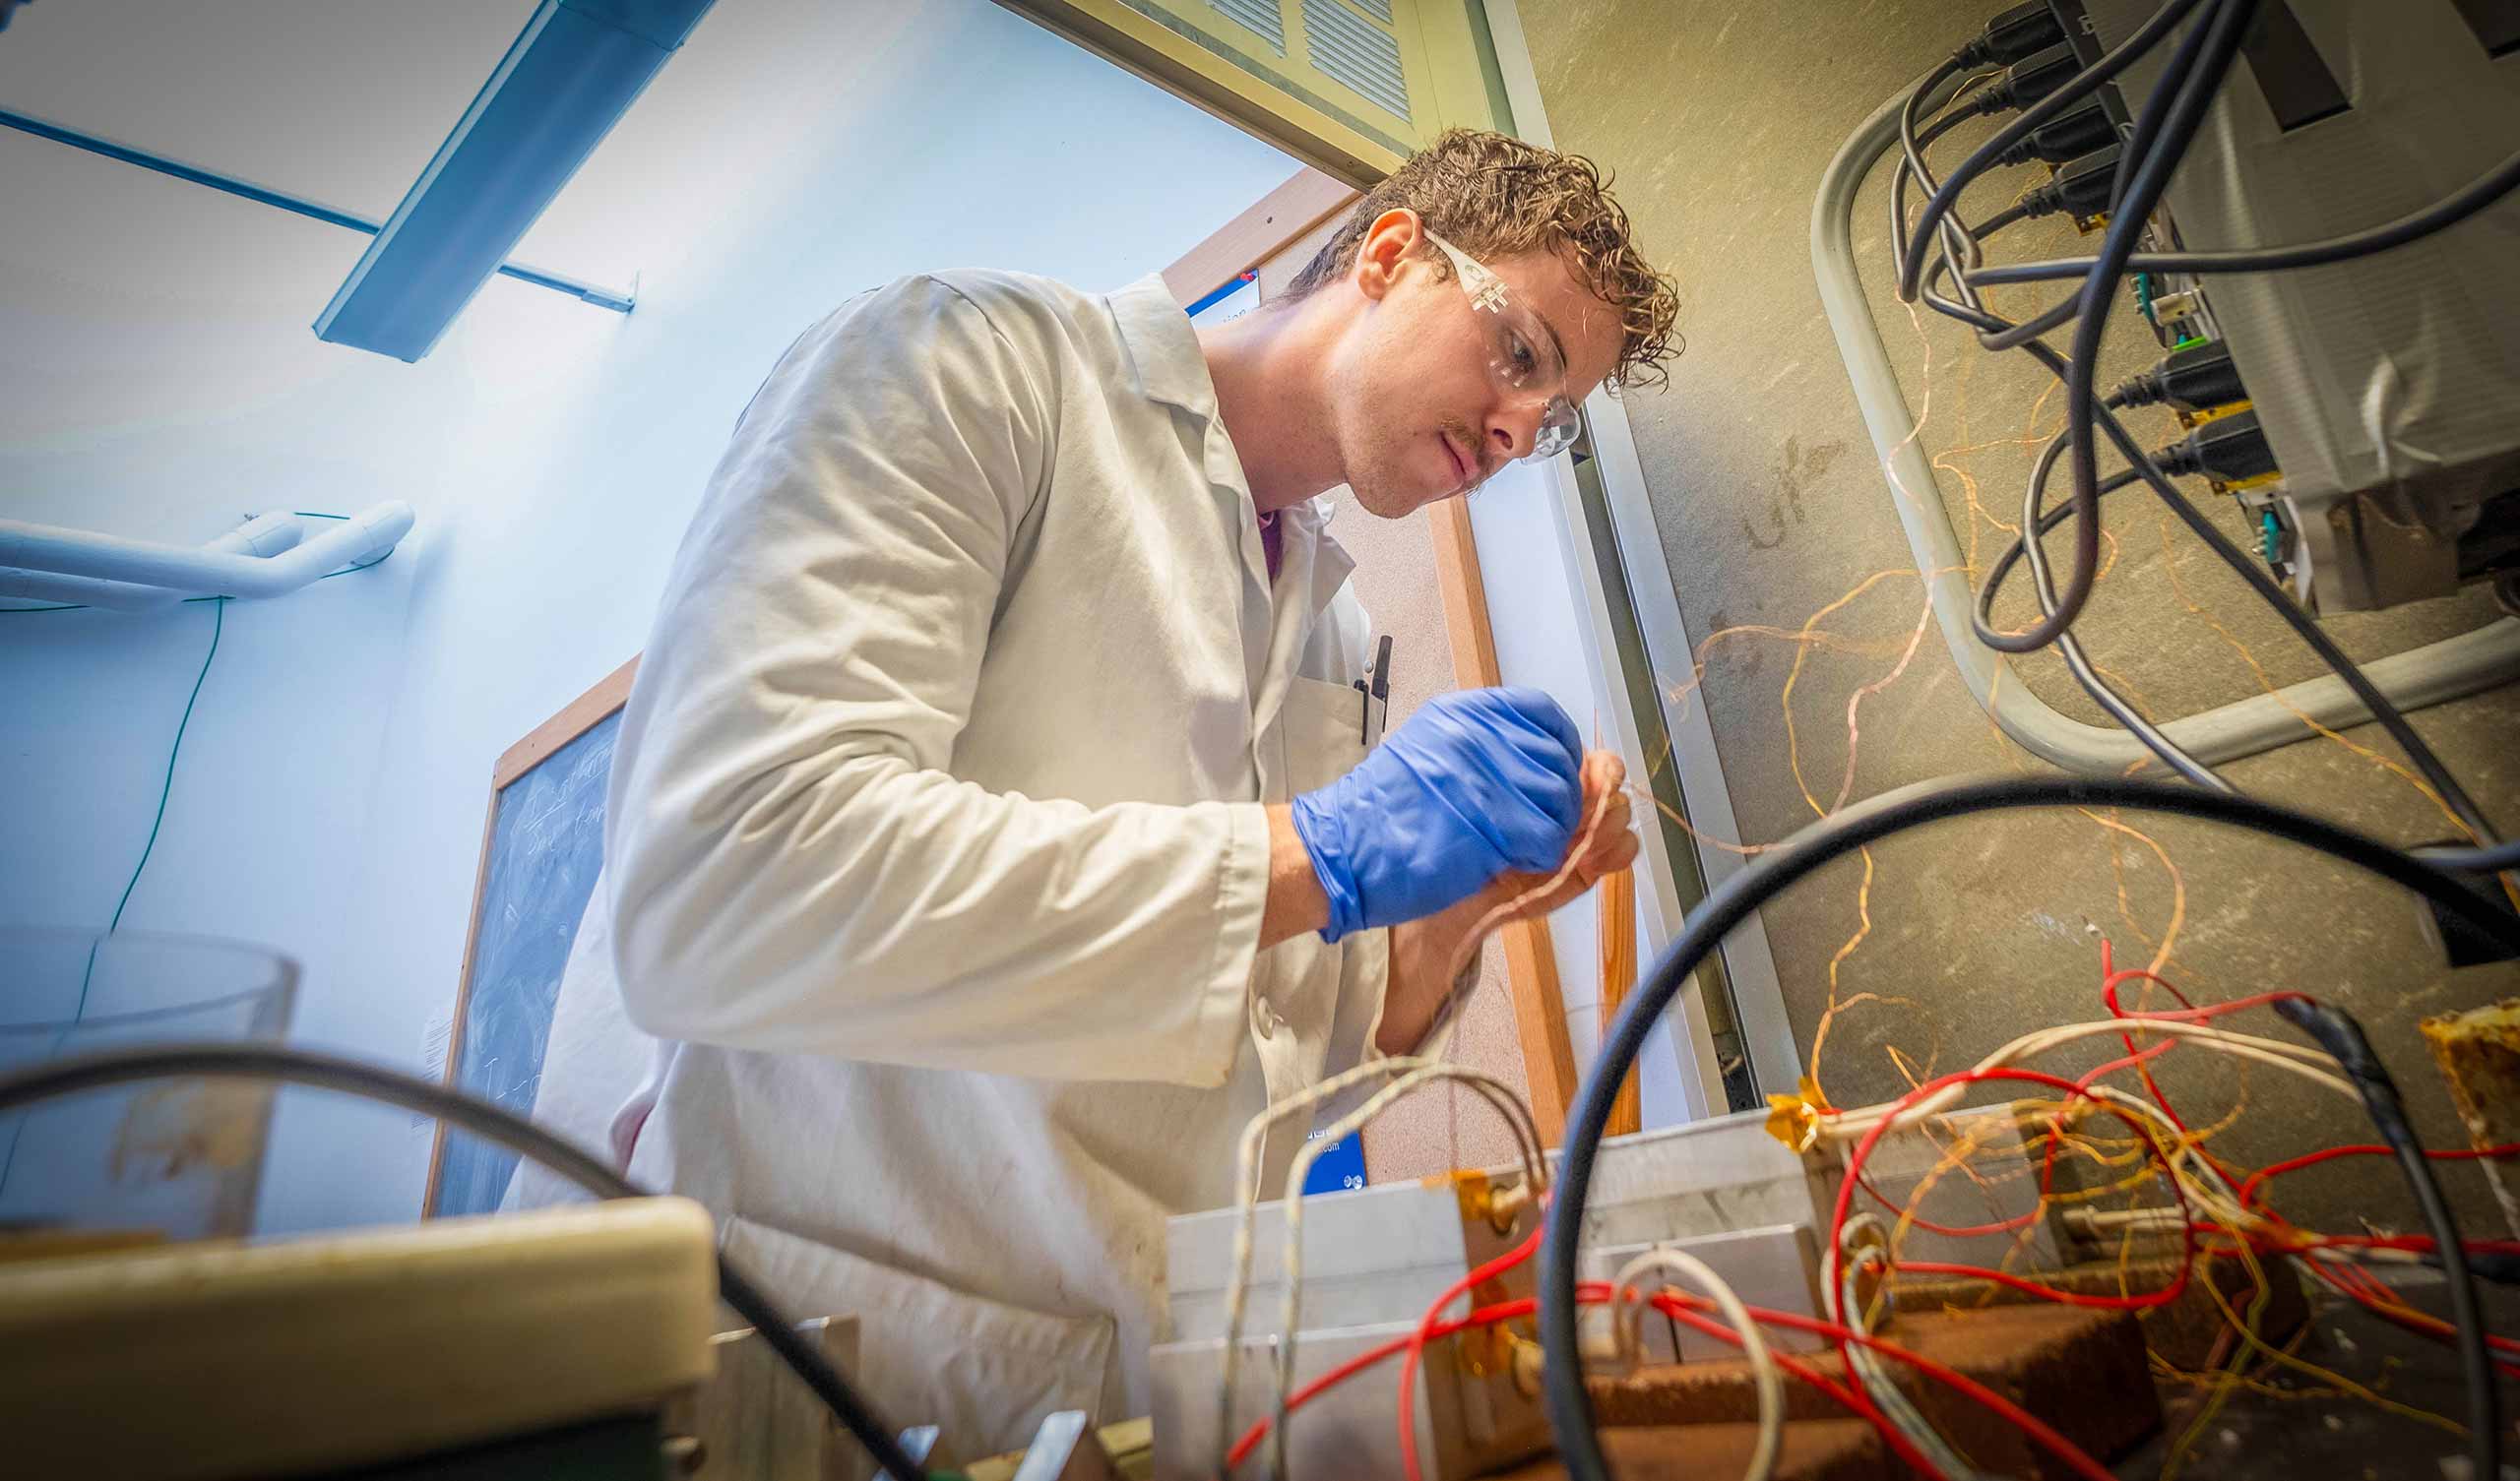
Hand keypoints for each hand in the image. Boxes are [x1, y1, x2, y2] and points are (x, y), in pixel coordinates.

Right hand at [1289, 686, 1583, 941]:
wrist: (1341, 852)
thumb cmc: (1381, 815)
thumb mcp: (1427, 750)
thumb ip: (1481, 747)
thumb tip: (1539, 761)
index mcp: (1462, 714)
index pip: (1542, 712)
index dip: (1561, 744)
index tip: (1557, 771)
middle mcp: (1477, 735)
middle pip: (1558, 759)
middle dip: (1558, 797)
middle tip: (1536, 822)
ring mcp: (1485, 777)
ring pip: (1560, 799)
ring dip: (1550, 829)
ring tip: (1519, 844)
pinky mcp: (1493, 823)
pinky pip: (1548, 838)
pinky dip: (1540, 856)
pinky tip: (1514, 860)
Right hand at [1379, 752, 1637, 1052]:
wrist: (1369, 869)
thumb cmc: (1404, 914)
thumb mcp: (1415, 969)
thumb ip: (1410, 1013)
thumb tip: (1389, 1055)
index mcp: (1522, 894)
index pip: (1577, 879)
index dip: (1604, 862)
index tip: (1616, 846)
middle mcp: (1531, 858)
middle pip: (1591, 837)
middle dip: (1608, 818)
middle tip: (1607, 800)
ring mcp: (1524, 820)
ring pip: (1580, 803)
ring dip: (1598, 787)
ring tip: (1599, 770)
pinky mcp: (1511, 789)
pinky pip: (1553, 777)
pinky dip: (1569, 764)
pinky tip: (1574, 754)